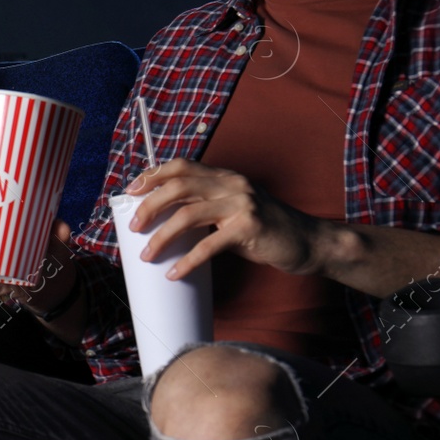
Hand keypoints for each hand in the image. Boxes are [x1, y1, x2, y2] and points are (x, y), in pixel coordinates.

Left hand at [126, 159, 317, 279]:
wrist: (309, 242)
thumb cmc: (265, 229)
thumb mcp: (234, 209)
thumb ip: (205, 205)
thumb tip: (163, 219)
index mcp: (224, 176)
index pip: (180, 166)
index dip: (152, 176)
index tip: (130, 191)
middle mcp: (231, 184)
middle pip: (177, 187)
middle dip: (149, 207)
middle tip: (133, 228)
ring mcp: (242, 204)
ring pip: (187, 215)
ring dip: (162, 237)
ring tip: (147, 255)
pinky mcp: (249, 228)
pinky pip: (208, 245)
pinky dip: (187, 261)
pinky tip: (174, 273)